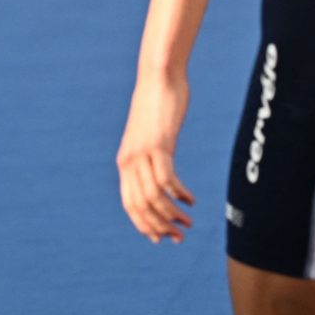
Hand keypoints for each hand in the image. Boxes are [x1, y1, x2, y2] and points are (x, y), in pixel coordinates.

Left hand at [116, 74, 194, 243]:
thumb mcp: (150, 136)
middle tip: (180, 237)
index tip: (161, 238)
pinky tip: (190, 199)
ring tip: (188, 222)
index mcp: (125, 162)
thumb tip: (160, 171)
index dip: (144, 225)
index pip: (129, 204)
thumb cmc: (157, 105)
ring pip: (153, 197)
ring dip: (172, 215)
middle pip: (141, 206)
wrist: (158, 76)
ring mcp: (142, 153)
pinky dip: (178, 193)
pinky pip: (166, 179)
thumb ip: (151, 155)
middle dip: (160, 227)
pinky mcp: (158, 145)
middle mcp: (129, 161)